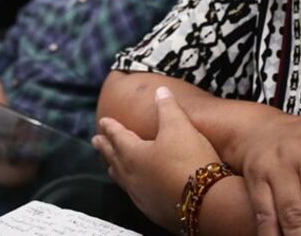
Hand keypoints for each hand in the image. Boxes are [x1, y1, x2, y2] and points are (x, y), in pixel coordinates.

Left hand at [93, 86, 223, 231]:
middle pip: (114, 158)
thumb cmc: (188, 159)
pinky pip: (134, 195)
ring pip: (122, 179)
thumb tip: (160, 91)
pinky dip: (129, 186)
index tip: (102, 122)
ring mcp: (140, 195)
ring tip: (110, 165)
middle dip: (105, 148)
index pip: (117, 136)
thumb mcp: (179, 126)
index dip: (111, 127)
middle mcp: (132, 176)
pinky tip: (135, 189)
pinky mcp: (152, 209)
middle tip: (95, 141)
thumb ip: (168, 108)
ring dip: (114, 168)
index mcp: (133, 154)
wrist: (205, 202)